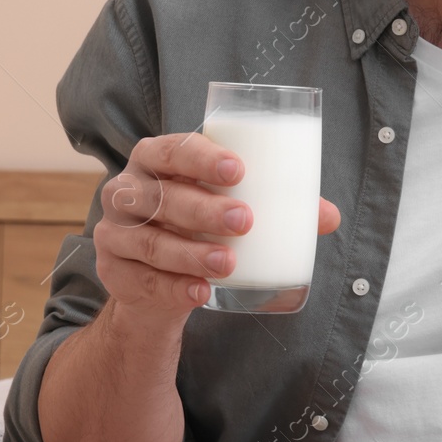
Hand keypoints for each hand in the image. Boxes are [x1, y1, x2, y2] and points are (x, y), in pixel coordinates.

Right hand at [94, 133, 340, 324]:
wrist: (159, 276)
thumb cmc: (201, 223)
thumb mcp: (232, 205)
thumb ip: (279, 206)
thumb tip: (330, 216)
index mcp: (158, 159)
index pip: (174, 148)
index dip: (202, 157)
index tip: (238, 171)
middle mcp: (128, 189)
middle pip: (161, 195)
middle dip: (203, 209)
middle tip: (245, 221)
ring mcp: (114, 231)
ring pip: (150, 241)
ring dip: (191, 253)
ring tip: (229, 264)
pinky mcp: (111, 270)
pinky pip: (140, 279)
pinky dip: (172, 287)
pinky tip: (200, 292)